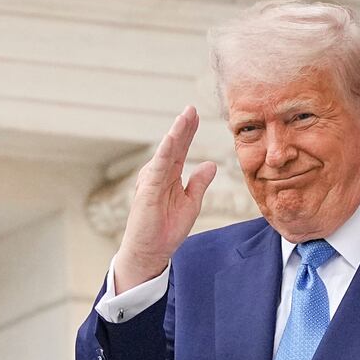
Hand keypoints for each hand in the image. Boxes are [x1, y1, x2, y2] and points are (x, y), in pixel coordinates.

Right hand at [114, 106, 216, 293]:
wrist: (151, 251)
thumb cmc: (167, 229)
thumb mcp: (191, 203)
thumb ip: (199, 183)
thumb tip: (211, 164)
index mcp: (170, 176)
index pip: (180, 149)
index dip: (188, 132)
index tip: (195, 114)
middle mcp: (159, 175)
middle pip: (173, 146)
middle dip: (183, 126)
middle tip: (191, 107)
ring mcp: (152, 181)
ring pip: (166, 153)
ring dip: (175, 134)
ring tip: (184, 117)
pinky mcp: (148, 191)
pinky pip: (158, 169)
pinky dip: (164, 153)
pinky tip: (172, 140)